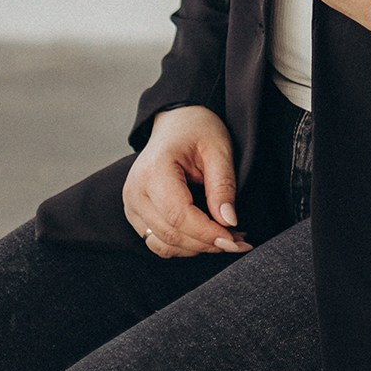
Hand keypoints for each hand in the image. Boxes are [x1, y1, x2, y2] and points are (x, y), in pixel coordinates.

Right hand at [122, 106, 252, 258]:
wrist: (176, 122)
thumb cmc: (197, 129)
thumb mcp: (219, 149)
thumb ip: (223, 186)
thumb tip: (229, 222)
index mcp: (154, 170)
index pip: (179, 215)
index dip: (207, 233)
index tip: (234, 239)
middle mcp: (136, 191)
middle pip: (171, 234)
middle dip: (207, 244)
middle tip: (239, 241)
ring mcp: (132, 204)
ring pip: (163, 244)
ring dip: (196, 248)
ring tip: (226, 238)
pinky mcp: (135, 214)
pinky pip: (158, 242)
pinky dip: (184, 246)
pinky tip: (206, 237)